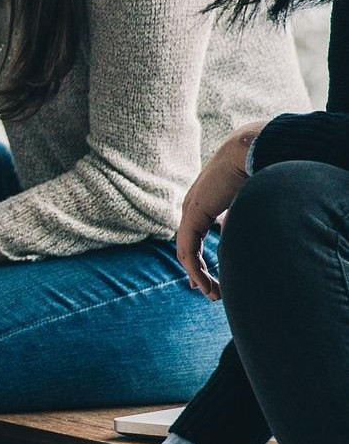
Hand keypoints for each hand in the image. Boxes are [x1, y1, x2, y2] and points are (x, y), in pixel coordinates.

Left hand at [177, 123, 260, 301]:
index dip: (202, 260)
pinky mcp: (192, 215)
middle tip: (211, 291)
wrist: (250, 150)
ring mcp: (190, 211)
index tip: (209, 278)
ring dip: (198, 275)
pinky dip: (194, 268)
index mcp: (206, 204)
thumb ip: (241, 217)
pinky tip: (201, 282)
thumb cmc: (255, 169)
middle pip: (190, 247)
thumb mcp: (247, 200)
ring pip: (188, 252)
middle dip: (199, 272)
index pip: (198, 237)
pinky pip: (188, 249)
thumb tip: (249, 231)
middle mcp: (194, 208)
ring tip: (211, 293)